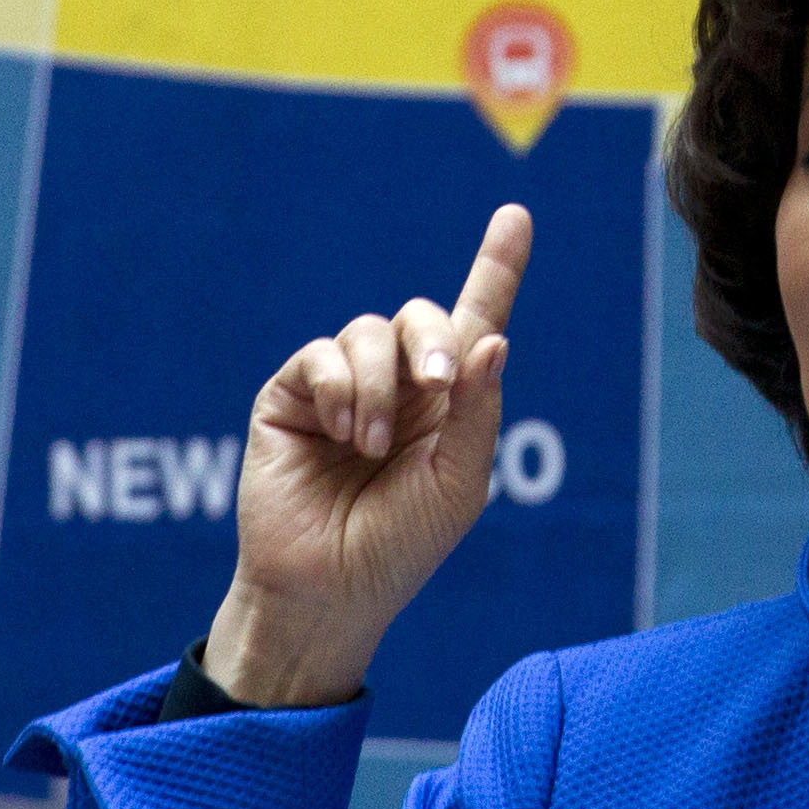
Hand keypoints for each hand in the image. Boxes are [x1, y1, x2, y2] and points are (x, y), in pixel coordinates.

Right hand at [198, 206, 530, 708]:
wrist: (327, 591)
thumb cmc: (400, 547)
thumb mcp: (457, 483)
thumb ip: (477, 411)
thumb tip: (493, 339)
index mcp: (448, 405)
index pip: (475, 324)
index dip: (496, 268)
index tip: (517, 216)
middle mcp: (397, 386)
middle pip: (422, 316)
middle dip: (435, 340)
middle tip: (439, 384)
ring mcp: (343, 387)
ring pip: (369, 331)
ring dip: (380, 383)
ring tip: (371, 445)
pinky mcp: (292, 396)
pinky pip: (322, 355)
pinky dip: (342, 387)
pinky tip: (345, 433)